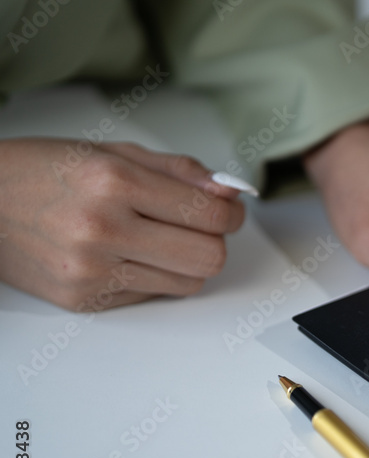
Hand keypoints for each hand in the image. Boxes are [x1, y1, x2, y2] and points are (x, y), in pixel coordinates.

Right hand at [0, 139, 245, 310]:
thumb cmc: (43, 172)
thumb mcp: (111, 153)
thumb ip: (178, 171)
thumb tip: (229, 191)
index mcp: (114, 182)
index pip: (210, 214)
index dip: (231, 214)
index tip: (228, 211)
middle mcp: (103, 229)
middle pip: (208, 257)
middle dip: (215, 241)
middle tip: (200, 227)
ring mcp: (91, 270)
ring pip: (187, 283)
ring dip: (187, 262)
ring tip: (161, 240)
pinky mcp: (84, 300)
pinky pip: (151, 295)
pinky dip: (153, 276)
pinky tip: (127, 255)